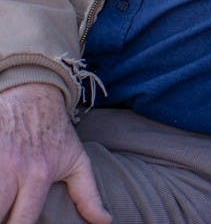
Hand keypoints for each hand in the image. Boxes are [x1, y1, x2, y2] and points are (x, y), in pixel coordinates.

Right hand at [0, 83, 110, 223]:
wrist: (34, 94)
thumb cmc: (56, 132)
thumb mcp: (77, 159)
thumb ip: (88, 194)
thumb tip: (105, 222)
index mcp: (38, 175)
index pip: (22, 222)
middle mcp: (12, 169)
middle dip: (2, 218)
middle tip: (8, 213)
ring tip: (3, 203)